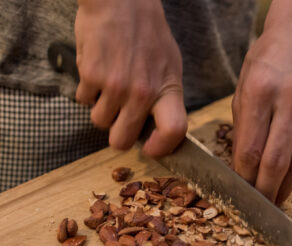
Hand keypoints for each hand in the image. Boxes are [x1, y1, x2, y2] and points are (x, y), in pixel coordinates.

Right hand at [75, 0, 186, 155]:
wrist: (121, 0)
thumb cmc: (149, 35)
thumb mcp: (170, 67)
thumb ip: (165, 98)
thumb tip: (158, 128)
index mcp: (167, 90)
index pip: (173, 130)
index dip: (161, 148)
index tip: (150, 149)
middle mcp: (142, 93)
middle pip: (121, 140)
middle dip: (118, 135)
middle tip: (120, 122)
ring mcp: (114, 86)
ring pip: (99, 122)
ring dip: (102, 110)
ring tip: (110, 88)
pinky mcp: (90, 75)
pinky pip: (83, 100)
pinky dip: (88, 91)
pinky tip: (97, 73)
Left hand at [232, 0, 291, 203]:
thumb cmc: (266, 60)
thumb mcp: (243, 87)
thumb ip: (243, 127)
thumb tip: (244, 166)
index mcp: (260, 92)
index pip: (250, 149)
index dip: (245, 177)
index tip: (240, 192)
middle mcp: (290, 100)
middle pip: (277, 162)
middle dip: (266, 191)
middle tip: (260, 207)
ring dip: (287, 187)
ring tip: (277, 199)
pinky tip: (290, 175)